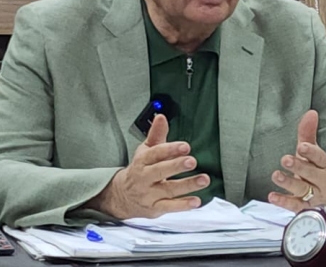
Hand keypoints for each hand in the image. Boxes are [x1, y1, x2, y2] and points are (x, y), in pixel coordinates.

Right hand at [88, 115, 208, 218]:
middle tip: (192, 161)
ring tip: (204, 179)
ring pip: (169, 189)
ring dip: (188, 185)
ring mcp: (149, 194)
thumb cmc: (139, 170)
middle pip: (160, 171)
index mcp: (142, 161)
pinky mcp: (155, 208)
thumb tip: (161, 117)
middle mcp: (145, 177)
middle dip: (176, 166)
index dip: (170, 149)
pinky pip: (170, 207)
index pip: (155, 153)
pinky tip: (196, 201)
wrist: (121, 197)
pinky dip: (183, 205)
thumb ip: (156, 135)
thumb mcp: (145, 151)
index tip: (185, 146)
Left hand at [268, 110, 325, 211]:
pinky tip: (272, 196)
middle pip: (312, 174)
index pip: (320, 158)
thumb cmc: (316, 172)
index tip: (301, 146)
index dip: (311, 152)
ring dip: (288, 183)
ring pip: (302, 189)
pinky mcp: (306, 209)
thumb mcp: (313, 154)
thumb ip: (308, 134)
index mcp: (323, 165)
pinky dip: (283, 201)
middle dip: (299, 167)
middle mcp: (321, 181)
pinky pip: (295, 206)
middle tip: (285, 159)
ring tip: (276, 175)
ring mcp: (315, 196)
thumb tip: (311, 113)